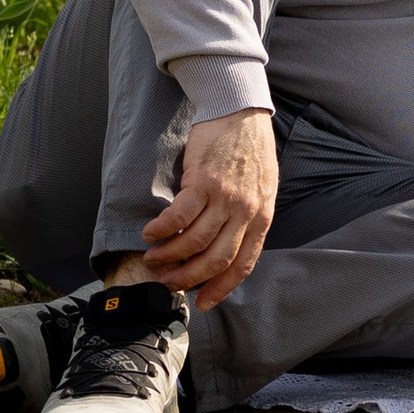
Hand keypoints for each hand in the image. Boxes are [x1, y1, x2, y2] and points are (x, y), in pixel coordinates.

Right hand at [137, 108, 277, 307]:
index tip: (203, 303)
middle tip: (169, 284)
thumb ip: (249, 216)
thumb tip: (227, 244)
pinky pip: (179, 216)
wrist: (240, 110)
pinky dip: (162, 229)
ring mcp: (225, 197)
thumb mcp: (262, 187)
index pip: (243, 263)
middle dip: (190, 278)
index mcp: (262, 216)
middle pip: (216, 259)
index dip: (222, 287)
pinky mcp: (203, 182)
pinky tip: (151, 233)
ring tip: (154, 259)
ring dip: (170, 255)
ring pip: (194, 241)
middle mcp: (246, 211)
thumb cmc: (249, 148)